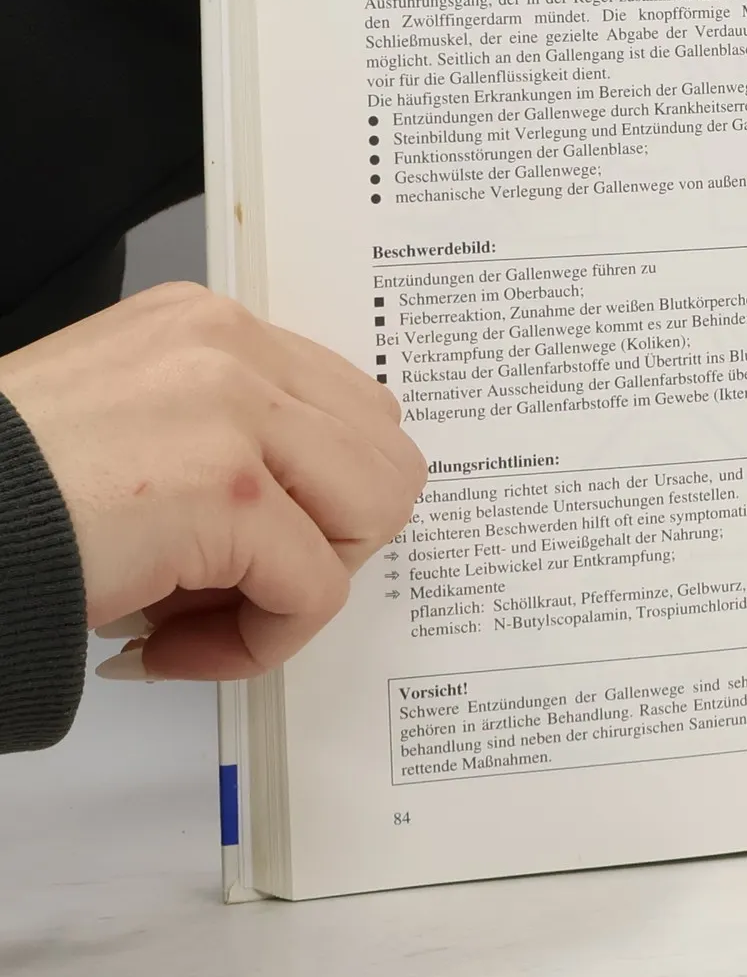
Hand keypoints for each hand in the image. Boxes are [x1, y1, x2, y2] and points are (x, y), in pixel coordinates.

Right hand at [0, 284, 426, 680]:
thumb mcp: (131, 428)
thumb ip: (224, 440)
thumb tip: (309, 517)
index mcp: (210, 327)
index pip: (350, 410)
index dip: (316, 501)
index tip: (243, 551)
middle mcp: (232, 349)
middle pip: (385, 460)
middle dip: (324, 543)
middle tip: (232, 587)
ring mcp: (236, 414)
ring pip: (371, 519)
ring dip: (296, 592)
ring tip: (195, 619)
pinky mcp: (230, 495)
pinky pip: (315, 592)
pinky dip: (256, 644)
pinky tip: (163, 649)